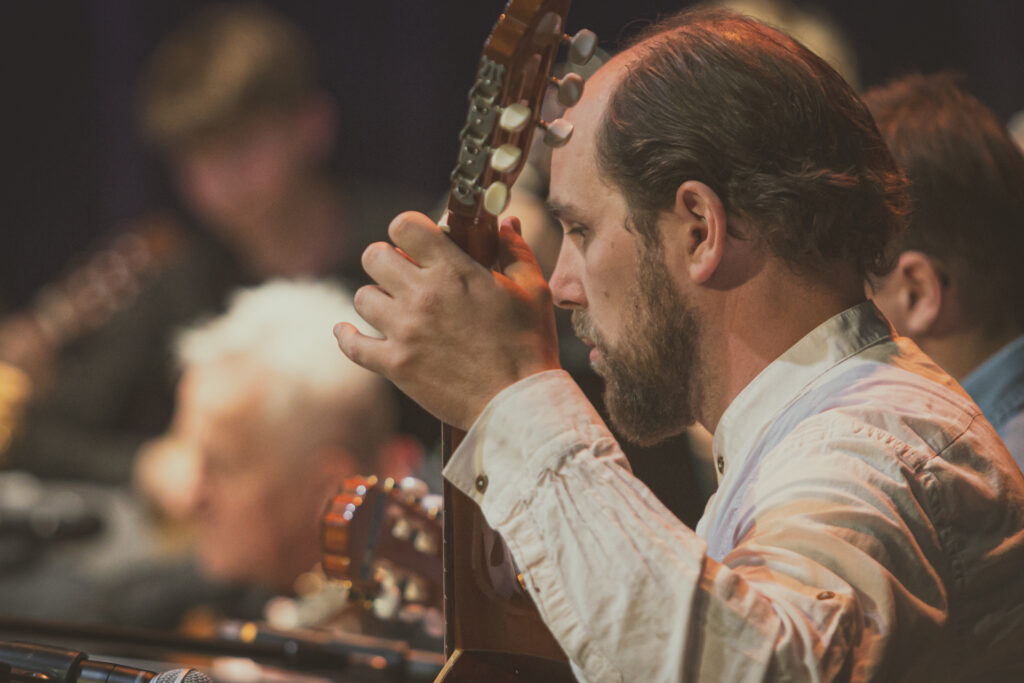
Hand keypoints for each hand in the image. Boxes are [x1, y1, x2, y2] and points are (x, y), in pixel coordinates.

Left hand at [334, 211, 559, 428]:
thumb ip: (515, 250)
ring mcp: (405, 331)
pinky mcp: (396, 365)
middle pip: (373, 256)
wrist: (519, 401)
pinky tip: (347, 331)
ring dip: (377, 299)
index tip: (417, 242)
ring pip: (362, 297)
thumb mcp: (533, 290)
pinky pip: (352, 345)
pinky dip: (347, 337)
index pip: (405, 226)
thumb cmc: (529, 344)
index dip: (408, 229)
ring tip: (394, 308)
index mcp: (454, 271)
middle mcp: (423, 295)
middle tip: (402, 274)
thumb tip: (506, 222)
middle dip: (387, 259)